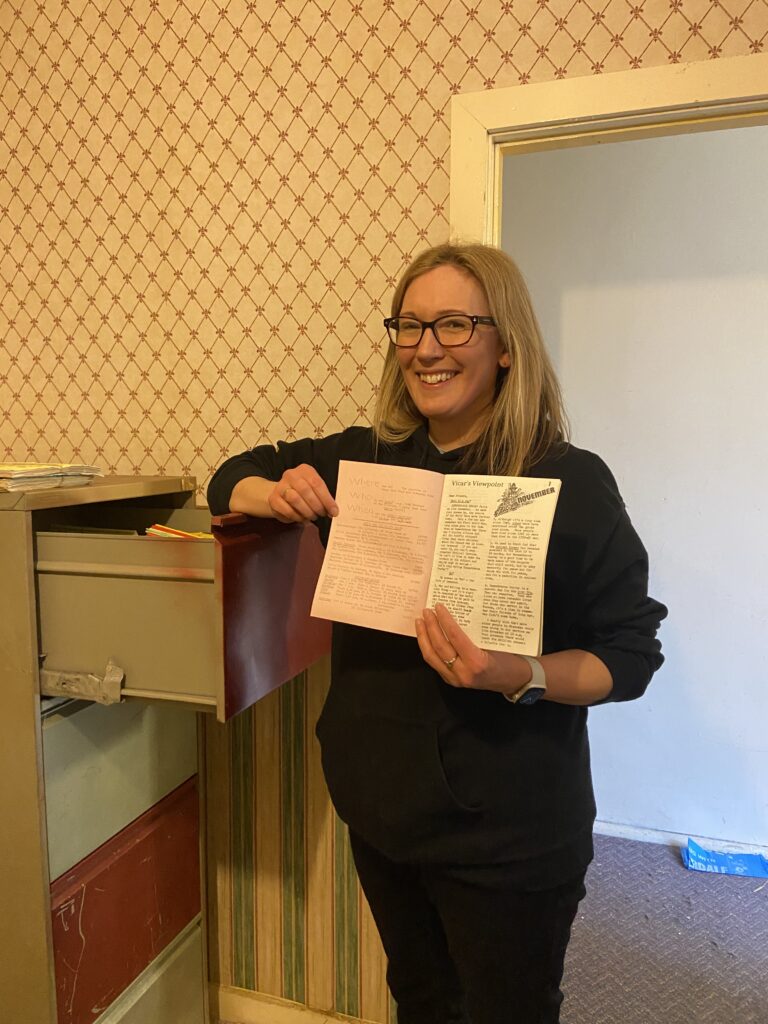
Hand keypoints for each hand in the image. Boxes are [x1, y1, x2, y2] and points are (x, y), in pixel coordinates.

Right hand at [268, 464, 338, 522]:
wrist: (282, 493)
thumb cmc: (303, 492)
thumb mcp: (314, 489)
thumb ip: (323, 497)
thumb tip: (333, 511)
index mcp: (305, 470)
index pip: (317, 483)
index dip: (327, 499)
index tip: (334, 511)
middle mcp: (291, 475)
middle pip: (306, 490)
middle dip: (316, 505)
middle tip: (322, 514)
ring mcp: (280, 486)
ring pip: (295, 499)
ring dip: (307, 511)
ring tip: (312, 516)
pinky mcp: (273, 499)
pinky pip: (286, 509)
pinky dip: (297, 516)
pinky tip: (302, 518)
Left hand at [415, 603, 530, 694]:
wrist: (514, 681)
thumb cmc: (510, 659)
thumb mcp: (497, 643)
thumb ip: (477, 632)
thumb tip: (458, 610)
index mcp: (477, 662)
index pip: (455, 637)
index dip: (445, 620)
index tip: (439, 607)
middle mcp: (463, 673)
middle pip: (439, 647)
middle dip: (430, 627)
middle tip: (426, 611)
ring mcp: (456, 679)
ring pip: (431, 657)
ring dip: (423, 638)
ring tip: (420, 622)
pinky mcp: (451, 681)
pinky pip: (435, 663)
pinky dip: (428, 648)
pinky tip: (426, 636)